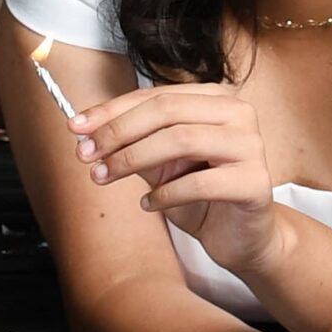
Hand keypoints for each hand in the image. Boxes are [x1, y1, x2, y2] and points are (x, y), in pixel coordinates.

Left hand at [68, 83, 277, 273]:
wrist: (243, 236)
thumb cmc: (202, 195)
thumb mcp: (163, 164)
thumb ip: (133, 145)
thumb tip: (87, 135)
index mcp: (215, 99)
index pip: (156, 95)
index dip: (113, 110)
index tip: (77, 127)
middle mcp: (238, 113)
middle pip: (167, 110)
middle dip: (119, 131)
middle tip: (87, 154)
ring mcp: (250, 145)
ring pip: (182, 139)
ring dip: (134, 158)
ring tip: (106, 176)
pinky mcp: (255, 182)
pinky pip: (200, 183)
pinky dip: (165, 194)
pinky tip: (148, 204)